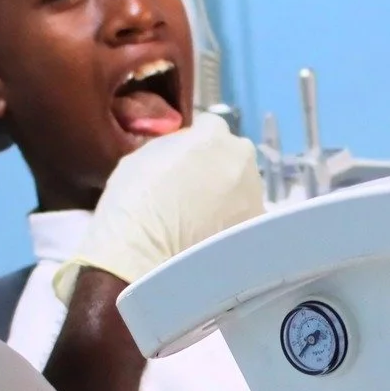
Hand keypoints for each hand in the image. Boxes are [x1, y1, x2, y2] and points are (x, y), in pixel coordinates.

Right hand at [64, 113, 263, 291]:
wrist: (144, 263)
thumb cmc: (132, 207)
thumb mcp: (139, 159)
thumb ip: (169, 147)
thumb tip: (182, 150)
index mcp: (213, 134)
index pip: (210, 127)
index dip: (195, 144)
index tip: (183, 162)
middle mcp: (242, 158)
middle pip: (232, 156)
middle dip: (216, 169)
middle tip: (191, 193)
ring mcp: (255, 194)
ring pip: (242, 188)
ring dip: (227, 198)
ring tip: (200, 222)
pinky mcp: (257, 229)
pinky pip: (245, 218)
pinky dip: (232, 225)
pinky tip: (210, 239)